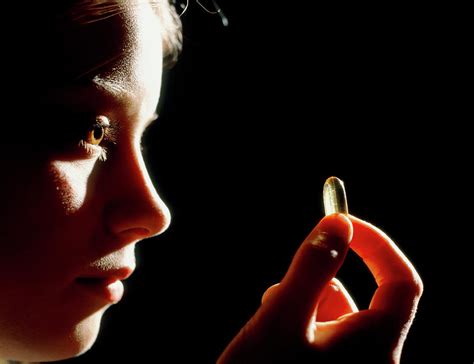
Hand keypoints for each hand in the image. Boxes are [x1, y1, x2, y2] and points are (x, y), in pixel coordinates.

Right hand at [217, 214, 422, 363]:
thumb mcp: (282, 317)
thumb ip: (313, 267)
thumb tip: (338, 224)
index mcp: (374, 347)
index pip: (400, 282)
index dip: (376, 246)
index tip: (343, 224)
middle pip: (363, 300)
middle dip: (324, 280)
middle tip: (290, 280)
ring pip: (340, 321)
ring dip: (308, 303)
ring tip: (274, 310)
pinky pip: (328, 342)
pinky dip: (304, 325)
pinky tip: (276, 332)